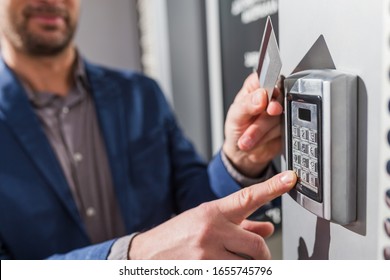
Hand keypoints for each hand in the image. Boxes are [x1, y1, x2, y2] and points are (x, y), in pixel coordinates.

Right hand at [129, 171, 295, 259]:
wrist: (147, 254)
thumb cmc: (178, 235)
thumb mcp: (207, 221)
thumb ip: (242, 225)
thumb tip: (268, 228)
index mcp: (213, 212)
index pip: (248, 197)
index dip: (272, 187)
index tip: (290, 178)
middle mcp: (212, 230)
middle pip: (257, 246)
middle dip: (261, 255)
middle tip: (256, 256)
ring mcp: (207, 254)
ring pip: (247, 266)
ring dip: (247, 266)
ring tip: (232, 261)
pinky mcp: (204, 271)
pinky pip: (232, 274)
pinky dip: (234, 271)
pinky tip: (222, 264)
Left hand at [223, 73, 283, 176]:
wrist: (242, 153)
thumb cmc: (237, 129)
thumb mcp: (235, 116)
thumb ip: (247, 105)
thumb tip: (261, 95)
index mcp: (255, 87)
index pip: (267, 77)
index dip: (267, 88)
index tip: (264, 99)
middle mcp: (269, 97)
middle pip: (277, 99)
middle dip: (263, 117)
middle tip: (253, 123)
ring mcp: (280, 112)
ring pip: (280, 117)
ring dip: (262, 131)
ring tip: (248, 139)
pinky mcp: (287, 126)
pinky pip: (286, 129)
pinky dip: (270, 137)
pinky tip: (260, 140)